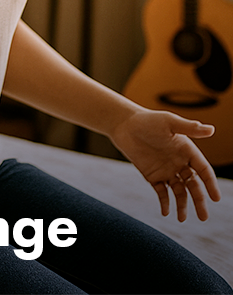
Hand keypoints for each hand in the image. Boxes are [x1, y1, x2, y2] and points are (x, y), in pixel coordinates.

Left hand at [110, 107, 220, 221]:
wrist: (124, 124)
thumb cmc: (147, 120)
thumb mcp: (169, 122)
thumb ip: (189, 127)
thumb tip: (211, 129)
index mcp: (187, 150)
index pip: (203, 170)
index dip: (210, 183)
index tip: (216, 199)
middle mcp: (179, 163)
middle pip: (193, 185)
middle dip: (199, 201)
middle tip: (203, 218)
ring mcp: (167, 171)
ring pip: (179, 192)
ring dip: (182, 205)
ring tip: (181, 219)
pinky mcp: (153, 176)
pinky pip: (161, 192)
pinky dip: (164, 202)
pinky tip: (166, 212)